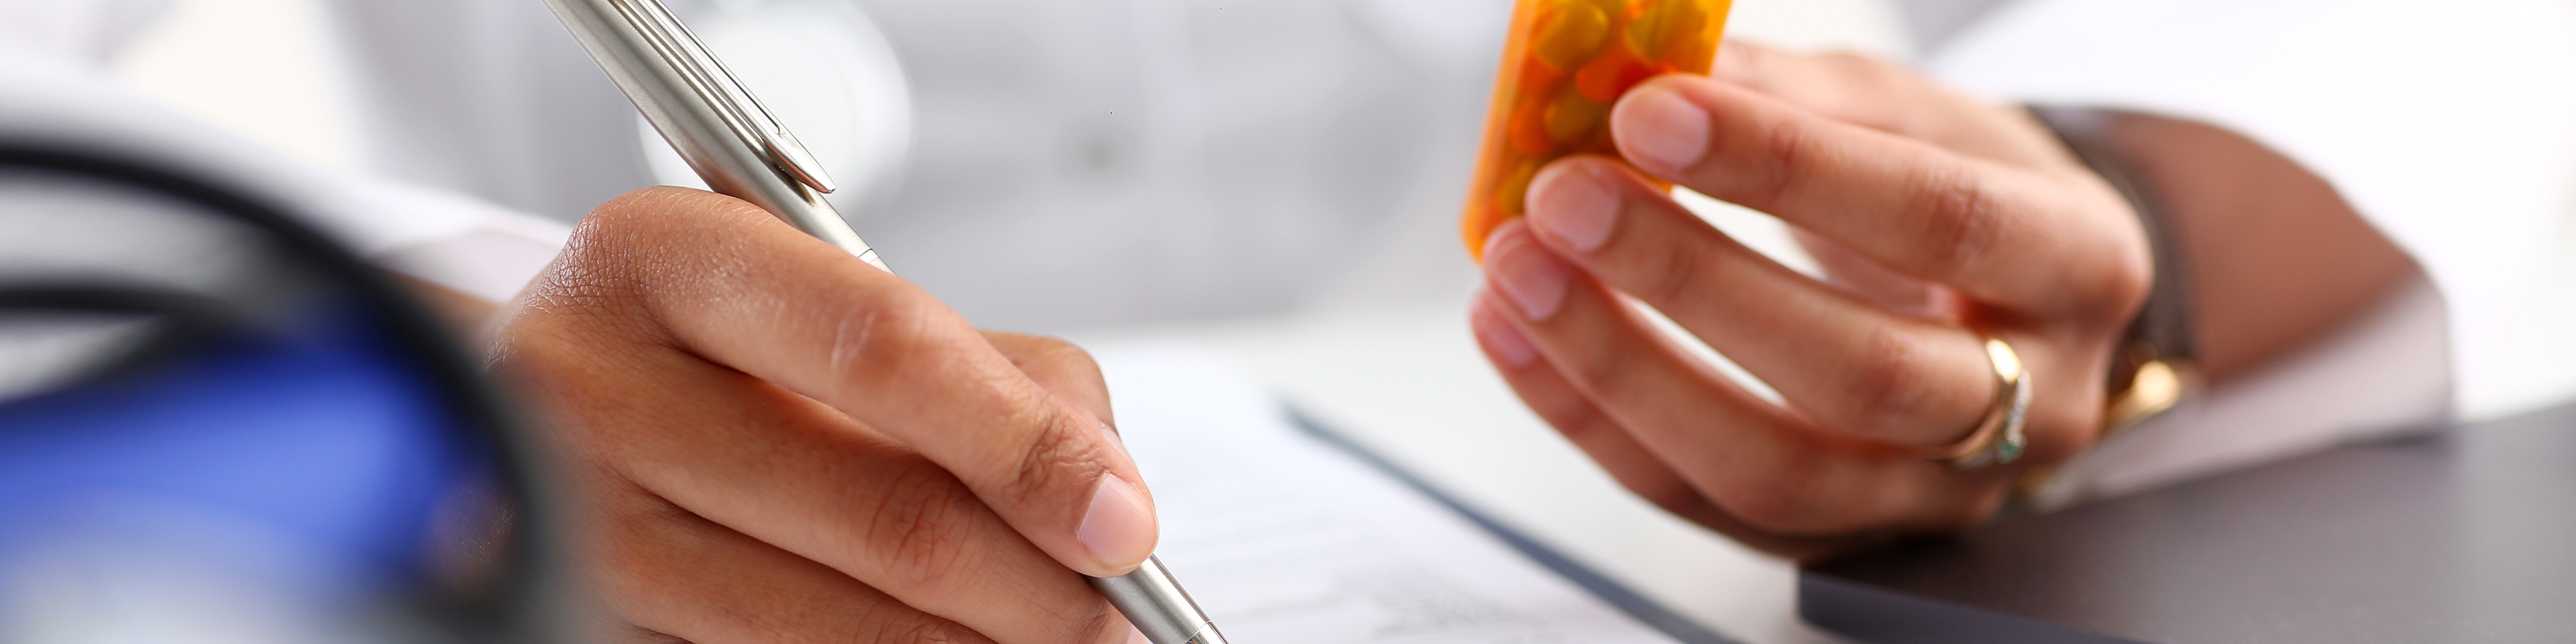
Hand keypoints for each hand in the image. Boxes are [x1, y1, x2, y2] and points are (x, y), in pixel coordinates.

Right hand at [490, 187, 1153, 643]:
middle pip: (883, 515)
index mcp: (664, 255)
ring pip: (832, 627)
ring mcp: (571, 523)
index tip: (1125, 526)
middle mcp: (589, 383)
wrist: (551, 423)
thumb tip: (1107, 502)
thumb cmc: (736, 361)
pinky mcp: (580, 622)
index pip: (882, 345)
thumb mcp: (849, 309)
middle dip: (1036, 590)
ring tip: (1048, 642)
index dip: (1025, 447)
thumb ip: (999, 374)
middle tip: (1115, 619)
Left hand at [1469, 43, 2149, 557]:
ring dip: (1618, 369)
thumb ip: (1799, 93)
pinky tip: (1513, 334)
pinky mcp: (1835, 540)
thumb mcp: (1919, 118)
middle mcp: (2029, 401)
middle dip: (1690, 280)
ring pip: (1770, 468)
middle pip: (1857, 371)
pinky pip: (1693, 501)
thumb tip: (1650, 67)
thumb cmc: (1962, 196)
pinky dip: (1586, 417)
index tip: (1652, 113)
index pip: (1937, 219)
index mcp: (2073, 263)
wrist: (2017, 311)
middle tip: (1565, 197)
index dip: (1787, 167)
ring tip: (1517, 272)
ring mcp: (1931, 494)